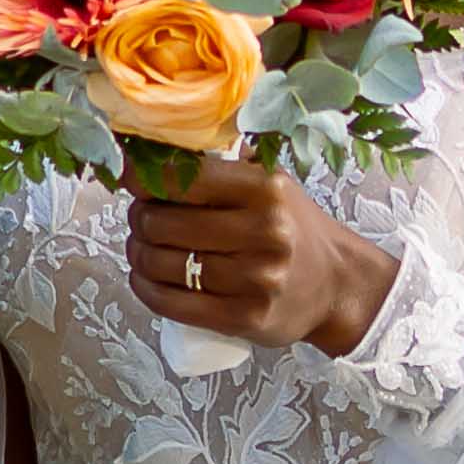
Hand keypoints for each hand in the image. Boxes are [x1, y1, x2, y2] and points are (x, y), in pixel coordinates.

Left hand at [125, 164, 397, 357]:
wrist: (337, 284)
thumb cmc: (293, 227)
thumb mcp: (269, 183)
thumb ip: (223, 163)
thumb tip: (157, 143)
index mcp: (265, 189)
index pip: (182, 177)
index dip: (141, 176)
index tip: (126, 174)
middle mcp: (262, 232)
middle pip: (161, 222)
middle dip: (139, 218)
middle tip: (142, 217)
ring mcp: (254, 280)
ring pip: (161, 263)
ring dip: (137, 253)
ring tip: (142, 246)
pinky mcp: (244, 319)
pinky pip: (171, 303)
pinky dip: (145, 287)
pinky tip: (143, 277)